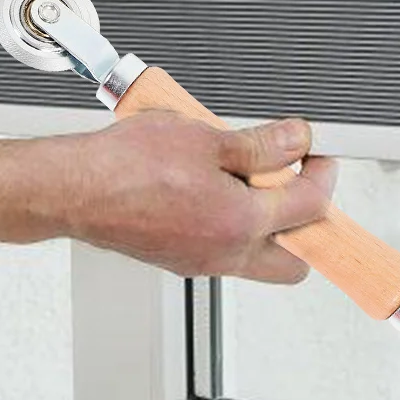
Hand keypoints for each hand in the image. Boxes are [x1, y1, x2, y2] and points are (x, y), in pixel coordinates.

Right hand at [58, 111, 337, 282]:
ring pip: (259, 258)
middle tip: (299, 183)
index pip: (309, 207)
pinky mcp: (179, 258)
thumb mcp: (206, 137)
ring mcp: (201, 261)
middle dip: (307, 223)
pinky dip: (233, 223)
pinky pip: (224, 249)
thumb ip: (261, 145)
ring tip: (249, 176)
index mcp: (240, 224)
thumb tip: (296, 141)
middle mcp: (225, 254)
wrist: (77, 189)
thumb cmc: (128, 165)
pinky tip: (212, 185)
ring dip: (267, 223)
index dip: (322, 174)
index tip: (319, 154)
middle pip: (295, 260)